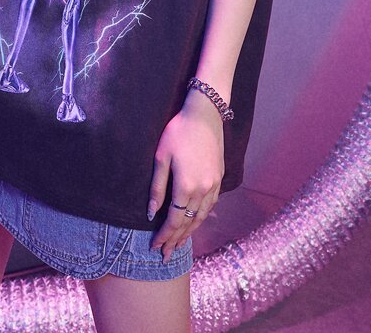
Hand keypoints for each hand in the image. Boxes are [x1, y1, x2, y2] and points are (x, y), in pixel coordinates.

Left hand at [147, 90, 224, 262]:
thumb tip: (151, 213)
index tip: (155, 247)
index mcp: (186, 186)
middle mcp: (202, 190)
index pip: (174, 220)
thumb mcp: (161, 157)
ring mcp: (213, 185)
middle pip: (188, 223)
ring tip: (179, 244)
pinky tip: (195, 222)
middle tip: (166, 255)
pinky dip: (201, 218)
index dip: (164, 236)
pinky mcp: (219, 178)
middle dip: (176, 240)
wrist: (205, 115)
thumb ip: (157, 187)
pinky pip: (210, 206)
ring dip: (190, 232)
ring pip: (201, 217)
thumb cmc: (178, 132)